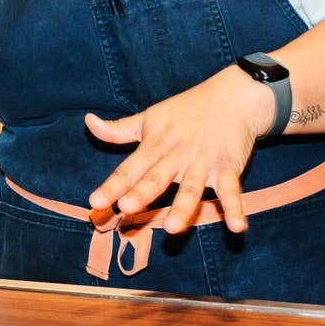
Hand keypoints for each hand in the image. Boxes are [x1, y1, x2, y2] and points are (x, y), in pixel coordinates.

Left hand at [85, 67, 270, 234]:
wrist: (232, 97)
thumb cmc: (185, 110)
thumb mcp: (149, 118)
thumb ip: (118, 130)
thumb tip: (87, 122)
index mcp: (154, 146)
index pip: (128, 169)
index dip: (111, 185)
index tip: (95, 202)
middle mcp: (176, 157)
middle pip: (156, 179)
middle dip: (141, 194)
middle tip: (126, 209)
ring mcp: (202, 163)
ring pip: (191, 189)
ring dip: (183, 208)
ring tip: (172, 228)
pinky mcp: (228, 168)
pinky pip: (231, 191)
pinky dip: (235, 208)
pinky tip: (237, 228)